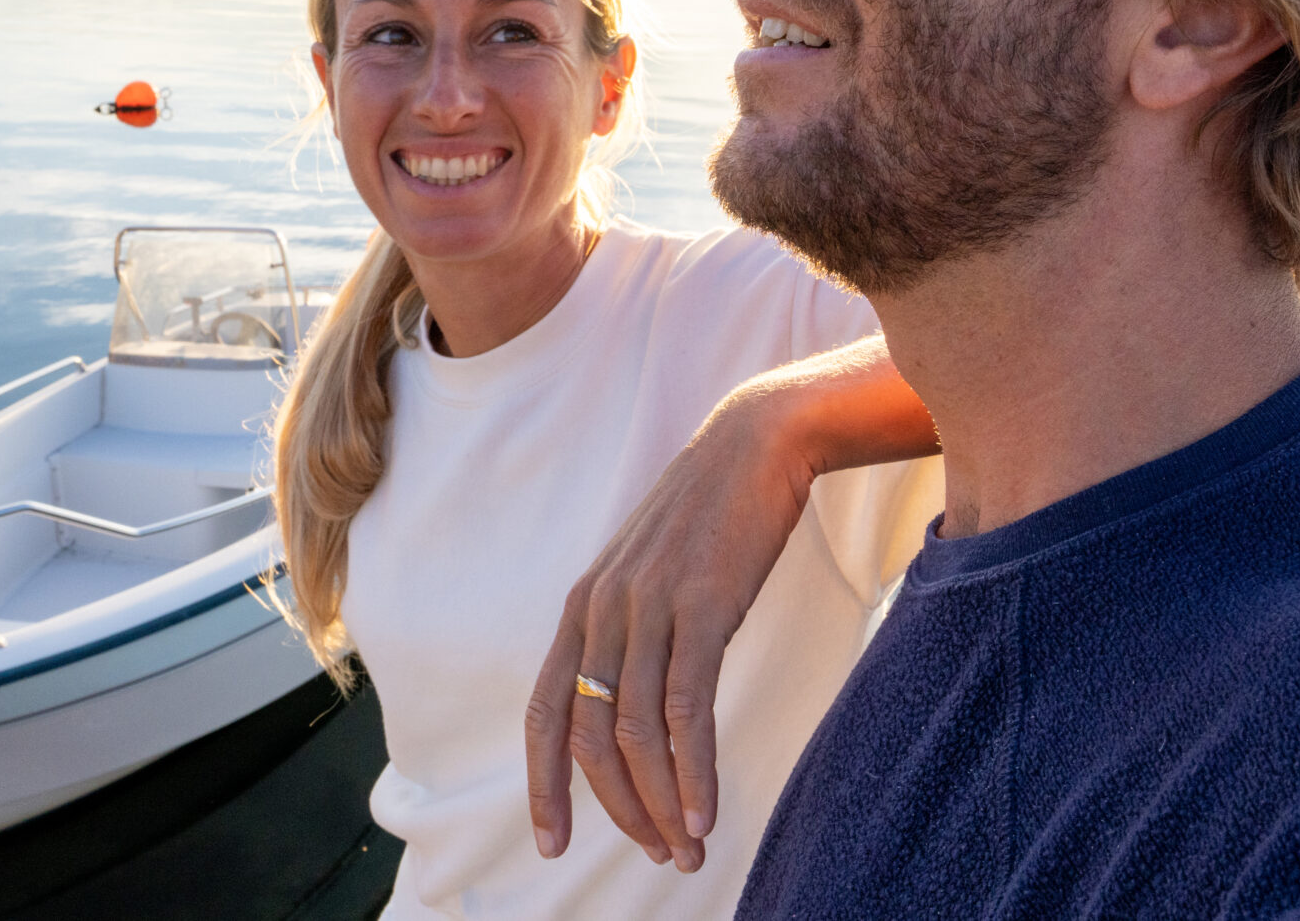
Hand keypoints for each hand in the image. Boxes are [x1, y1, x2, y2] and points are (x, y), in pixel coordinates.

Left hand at [523, 386, 813, 872]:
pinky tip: (707, 812)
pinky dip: (693, 772)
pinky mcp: (703, 607)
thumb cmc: (710, 514)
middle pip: (590, 737)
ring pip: (637, 733)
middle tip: (660, 856)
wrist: (756, 443)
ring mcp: (650, 608)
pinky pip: (686, 710)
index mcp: (584, 605)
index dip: (543, 782)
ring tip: (690, 849)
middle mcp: (604, 609)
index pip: (547, 710)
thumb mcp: (650, 570)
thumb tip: (635, 696)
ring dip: (662, 803)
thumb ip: (631, 626)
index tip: (552, 842)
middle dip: (620, 808)